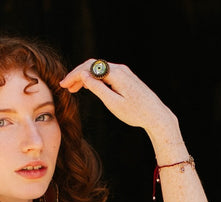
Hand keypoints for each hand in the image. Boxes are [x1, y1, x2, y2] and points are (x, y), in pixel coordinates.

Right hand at [59, 61, 179, 138]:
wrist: (157, 116)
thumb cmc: (136, 113)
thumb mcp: (113, 103)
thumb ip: (97, 88)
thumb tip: (83, 75)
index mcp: (115, 74)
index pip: (88, 68)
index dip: (74, 75)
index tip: (63, 85)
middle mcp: (120, 69)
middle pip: (93, 66)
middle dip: (77, 75)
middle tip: (66, 87)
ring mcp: (124, 72)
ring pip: (99, 70)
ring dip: (86, 77)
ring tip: (74, 89)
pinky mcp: (127, 78)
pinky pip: (107, 74)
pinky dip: (96, 79)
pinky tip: (89, 87)